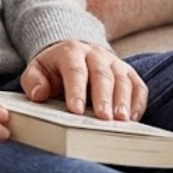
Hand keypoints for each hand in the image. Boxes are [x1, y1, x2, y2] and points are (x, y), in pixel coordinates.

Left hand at [21, 41, 147, 121]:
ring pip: (123, 80)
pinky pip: (138, 86)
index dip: (76, 90)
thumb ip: (33, 81)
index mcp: (71, 52)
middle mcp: (96, 54)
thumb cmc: (54, 69)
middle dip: (103, 97)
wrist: (73, 55)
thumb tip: (39, 94)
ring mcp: (114, 63)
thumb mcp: (37, 70)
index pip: (75, 71)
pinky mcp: (128, 73)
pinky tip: (133, 118)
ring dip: (123, 101)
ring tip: (122, 121)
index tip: (76, 110)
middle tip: (104, 118)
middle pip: (102, 75)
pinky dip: (137, 102)